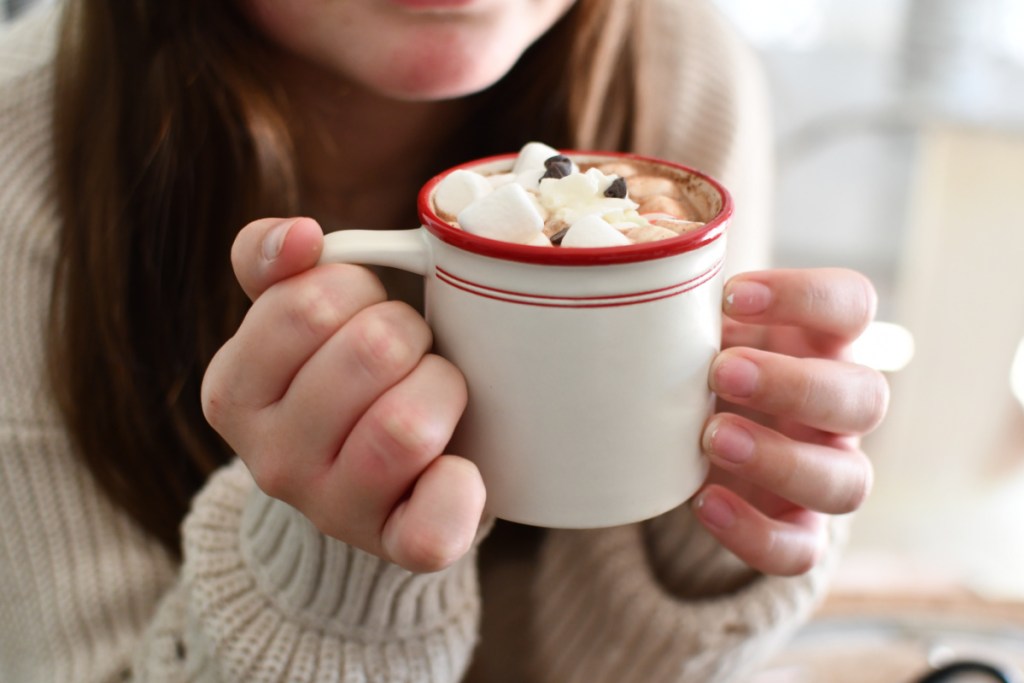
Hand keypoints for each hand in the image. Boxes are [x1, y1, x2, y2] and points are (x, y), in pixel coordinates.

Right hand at [201, 217, 485, 572]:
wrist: (379, 475)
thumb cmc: (346, 374)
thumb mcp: (295, 316)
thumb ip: (272, 263)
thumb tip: (298, 236)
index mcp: (233, 392)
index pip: (305, 304)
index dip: (360, 290)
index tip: (363, 309)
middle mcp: (270, 460)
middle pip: (370, 353)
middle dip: (408, 333)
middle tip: (408, 352)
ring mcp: (332, 511)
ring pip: (406, 427)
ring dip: (442, 389)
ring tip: (434, 395)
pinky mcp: (396, 549)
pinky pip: (432, 527)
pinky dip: (459, 489)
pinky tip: (457, 467)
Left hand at [693, 268, 888, 575]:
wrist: (695, 439)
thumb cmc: (701, 365)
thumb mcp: (700, 329)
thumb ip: (688, 306)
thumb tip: (635, 262)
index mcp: (823, 343)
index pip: (852, 305)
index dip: (805, 296)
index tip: (731, 295)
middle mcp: (839, 409)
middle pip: (866, 397)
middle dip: (794, 385)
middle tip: (721, 371)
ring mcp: (826, 471)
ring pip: (849, 482)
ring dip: (781, 460)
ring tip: (711, 438)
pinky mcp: (799, 528)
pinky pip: (802, 549)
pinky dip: (756, 533)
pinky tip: (704, 502)